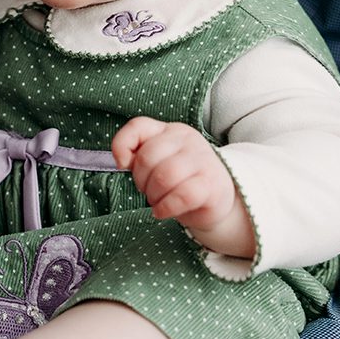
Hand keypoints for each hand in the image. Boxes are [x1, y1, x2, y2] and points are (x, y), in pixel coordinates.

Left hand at [112, 117, 253, 257]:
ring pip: (164, 177)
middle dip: (140, 180)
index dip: (122, 145)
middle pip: (148, 157)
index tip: (122, 165)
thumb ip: (140, 154)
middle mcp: (188, 140)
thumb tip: (122, 161)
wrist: (217, 199)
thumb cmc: (181, 179)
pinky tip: (162, 212)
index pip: (139, 126)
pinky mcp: (212, 185)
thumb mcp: (160, 161)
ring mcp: (203, 160)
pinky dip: (165, 208)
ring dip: (153, 195)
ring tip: (157, 201)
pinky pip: (181, 196)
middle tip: (148, 191)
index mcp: (171, 130)